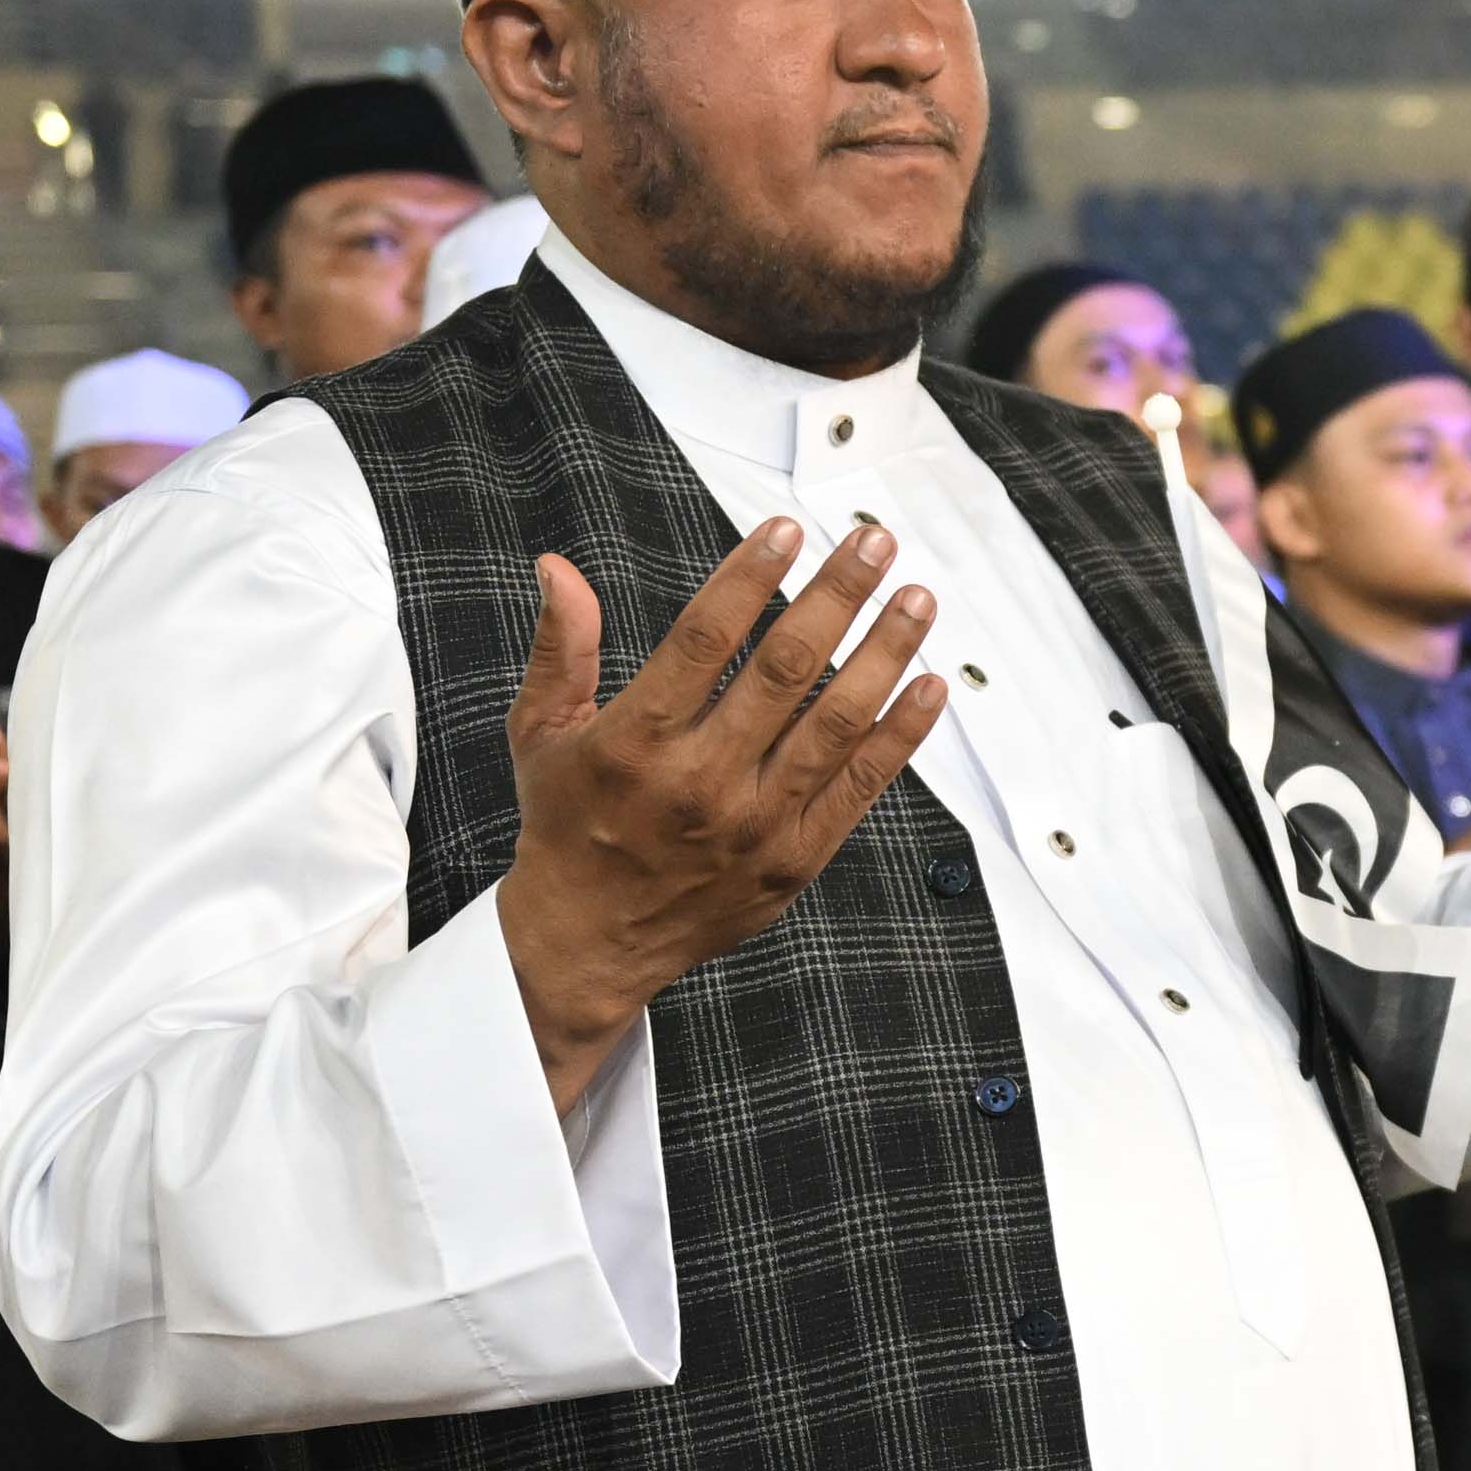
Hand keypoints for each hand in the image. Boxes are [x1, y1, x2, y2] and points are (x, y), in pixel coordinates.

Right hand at [495, 521, 946, 1110]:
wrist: (590, 940)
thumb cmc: (568, 824)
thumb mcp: (541, 733)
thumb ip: (561, 648)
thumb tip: (558, 568)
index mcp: (634, 742)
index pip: (704, 639)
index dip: (750, 577)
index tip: (788, 529)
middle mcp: (700, 781)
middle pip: (786, 669)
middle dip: (838, 596)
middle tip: (874, 542)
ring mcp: (756, 823)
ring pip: (837, 722)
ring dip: (886, 653)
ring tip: (916, 600)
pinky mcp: (796, 858)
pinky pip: (861, 786)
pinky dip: (902, 734)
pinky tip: (930, 685)